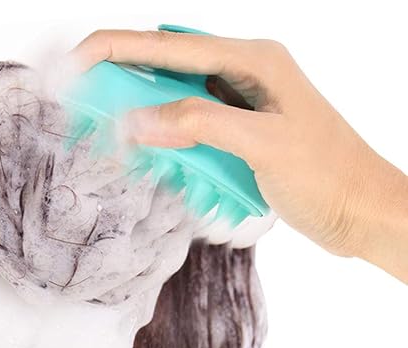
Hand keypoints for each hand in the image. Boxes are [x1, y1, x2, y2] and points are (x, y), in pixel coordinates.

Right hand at [71, 30, 407, 281]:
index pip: (169, 47)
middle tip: (88, 111)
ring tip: (122, 144)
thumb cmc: (327, 175)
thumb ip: (200, 125)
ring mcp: (241, 107)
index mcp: (252, 61)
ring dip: (148, 125)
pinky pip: (190, 134)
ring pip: (175, 105)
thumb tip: (136, 121)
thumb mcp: (263, 144)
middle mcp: (243, 76)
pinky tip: (163, 165)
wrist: (361, 212)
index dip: (116, 50)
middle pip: (166, 71)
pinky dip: (171, 148)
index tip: (76, 63)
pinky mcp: (239, 137)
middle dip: (125, 88)